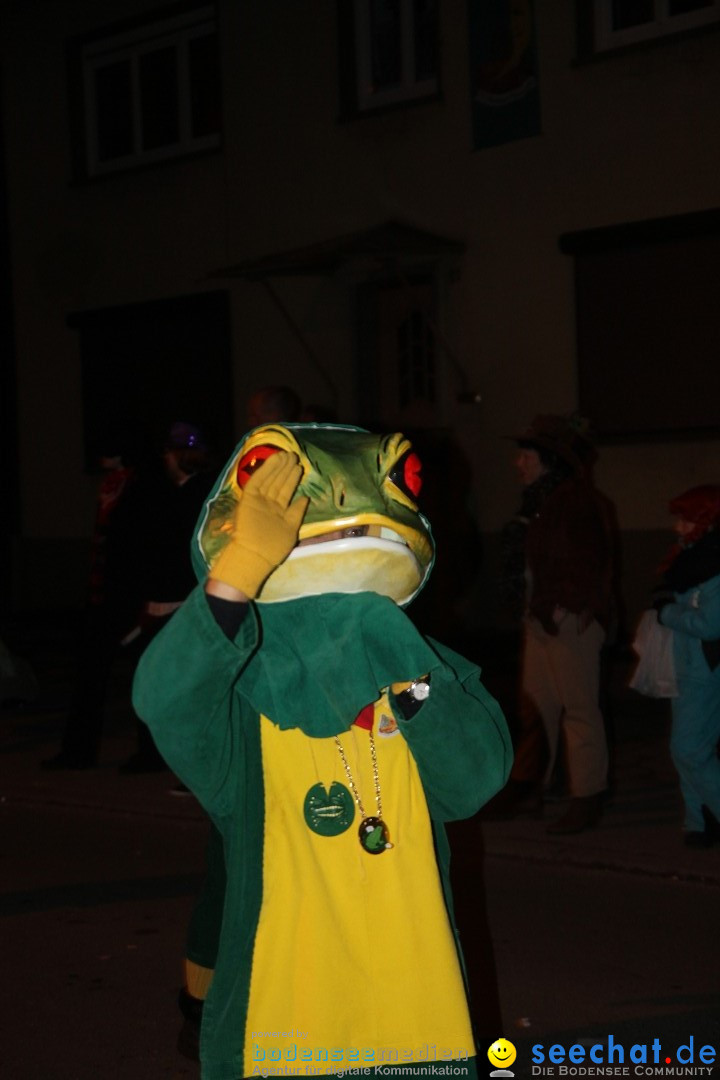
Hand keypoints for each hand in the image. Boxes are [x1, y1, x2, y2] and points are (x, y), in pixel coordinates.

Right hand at [208, 451, 308, 599]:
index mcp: (278, 511)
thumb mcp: (292, 530)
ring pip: (270, 479)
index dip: (292, 478)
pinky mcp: (248, 499)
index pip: (285, 490)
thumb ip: (297, 513)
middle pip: (278, 482)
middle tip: (293, 455)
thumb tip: (306, 498)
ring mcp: (258, 501)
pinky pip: (258, 481)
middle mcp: (268, 504)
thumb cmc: (274, 548)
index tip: (299, 466)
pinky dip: (266, 470)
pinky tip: (274, 459)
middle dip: (285, 469)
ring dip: (278, 466)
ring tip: (287, 454)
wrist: (254, 556)